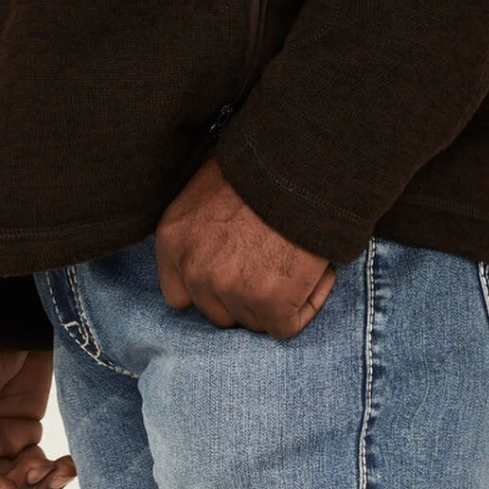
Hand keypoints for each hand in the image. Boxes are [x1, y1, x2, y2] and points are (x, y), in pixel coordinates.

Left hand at [155, 154, 336, 338]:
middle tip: (271, 266)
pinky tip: (315, 273)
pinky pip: (286, 326)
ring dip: (275, 300)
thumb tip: (215, 246)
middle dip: (243, 297)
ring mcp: (231, 289)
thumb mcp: (208, 185)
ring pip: (252, 321)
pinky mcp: (270, 304)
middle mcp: (195, 269)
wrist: (300, 162)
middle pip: (217, 312)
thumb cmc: (259, 166)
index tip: (232, 274)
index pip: (179, 294)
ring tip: (296, 261)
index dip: (209, 289)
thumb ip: (199, 227)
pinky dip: (305, 304)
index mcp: (173, 239)